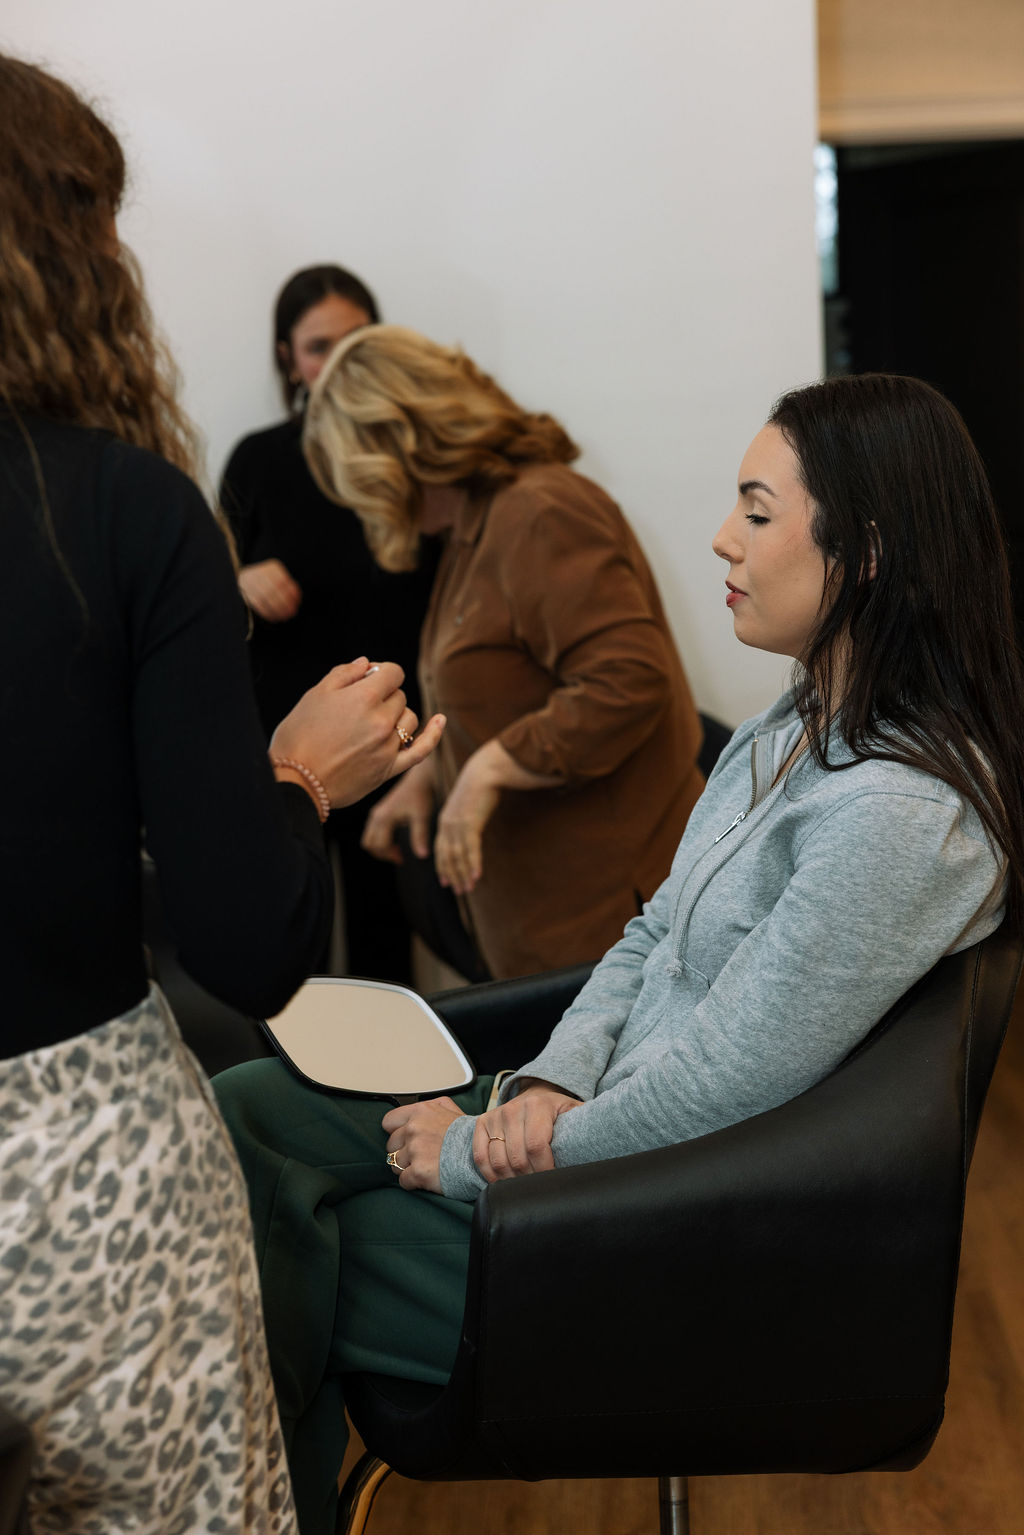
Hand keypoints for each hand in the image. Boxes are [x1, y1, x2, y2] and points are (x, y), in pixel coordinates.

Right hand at [238, 558, 301, 621]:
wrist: (247, 577)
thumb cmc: (270, 581)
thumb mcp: (281, 578)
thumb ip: (289, 587)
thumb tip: (297, 599)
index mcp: (272, 568)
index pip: (282, 581)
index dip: (291, 593)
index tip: (297, 603)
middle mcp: (260, 573)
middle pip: (273, 589)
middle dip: (284, 604)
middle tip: (292, 613)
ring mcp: (251, 582)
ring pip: (264, 598)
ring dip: (276, 610)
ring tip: (284, 617)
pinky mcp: (245, 592)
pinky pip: (257, 604)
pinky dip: (267, 613)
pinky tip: (275, 618)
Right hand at [270, 657, 444, 807]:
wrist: (295, 782)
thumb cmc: (298, 736)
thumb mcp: (315, 696)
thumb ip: (343, 674)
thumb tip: (367, 664)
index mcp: (363, 698)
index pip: (393, 672)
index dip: (381, 672)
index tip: (367, 679)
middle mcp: (381, 721)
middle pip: (399, 696)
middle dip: (383, 695)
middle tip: (358, 706)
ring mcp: (388, 746)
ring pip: (409, 719)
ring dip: (397, 714)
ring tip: (374, 721)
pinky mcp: (390, 769)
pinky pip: (421, 750)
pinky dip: (433, 734)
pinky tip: (440, 720)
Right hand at [361, 757, 435, 864]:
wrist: (420, 778)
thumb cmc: (421, 795)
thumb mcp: (422, 816)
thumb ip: (420, 836)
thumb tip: (422, 856)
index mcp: (385, 817)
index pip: (380, 845)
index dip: (390, 855)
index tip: (402, 859)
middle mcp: (376, 815)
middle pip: (369, 844)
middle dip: (382, 854)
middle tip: (399, 857)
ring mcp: (375, 813)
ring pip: (368, 839)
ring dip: (380, 848)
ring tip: (397, 850)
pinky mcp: (378, 811)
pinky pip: (372, 832)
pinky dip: (379, 840)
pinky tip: (395, 841)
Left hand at [381, 1096, 465, 1192]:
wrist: (482, 1155)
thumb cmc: (467, 1135)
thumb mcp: (450, 1109)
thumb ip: (431, 1107)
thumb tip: (419, 1110)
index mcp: (419, 1112)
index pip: (388, 1122)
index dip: (396, 1132)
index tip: (404, 1139)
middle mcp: (414, 1129)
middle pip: (391, 1146)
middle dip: (403, 1152)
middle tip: (420, 1155)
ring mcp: (415, 1150)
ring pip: (394, 1164)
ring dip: (406, 1168)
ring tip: (424, 1166)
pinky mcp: (418, 1171)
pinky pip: (403, 1180)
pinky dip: (412, 1182)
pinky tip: (425, 1178)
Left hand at [434, 754, 501, 894]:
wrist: (485, 769)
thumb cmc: (482, 783)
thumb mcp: (471, 802)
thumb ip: (470, 815)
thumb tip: (474, 823)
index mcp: (446, 819)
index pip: (441, 849)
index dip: (443, 866)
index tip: (445, 882)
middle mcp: (448, 824)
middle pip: (447, 856)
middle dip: (452, 875)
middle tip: (458, 891)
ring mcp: (457, 824)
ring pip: (457, 856)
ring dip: (462, 874)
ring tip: (468, 889)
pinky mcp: (470, 823)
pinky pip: (471, 849)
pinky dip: (473, 864)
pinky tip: (477, 876)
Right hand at [471, 1081, 581, 1182]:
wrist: (535, 1094)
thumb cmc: (557, 1111)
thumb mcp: (573, 1112)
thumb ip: (584, 1127)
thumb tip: (601, 1148)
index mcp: (538, 1105)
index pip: (537, 1146)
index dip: (544, 1169)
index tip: (553, 1180)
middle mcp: (513, 1109)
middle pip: (517, 1158)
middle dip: (529, 1179)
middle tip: (539, 1186)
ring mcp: (495, 1116)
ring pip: (498, 1161)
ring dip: (510, 1180)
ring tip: (523, 1186)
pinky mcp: (482, 1124)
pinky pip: (481, 1156)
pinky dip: (489, 1174)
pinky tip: (503, 1180)